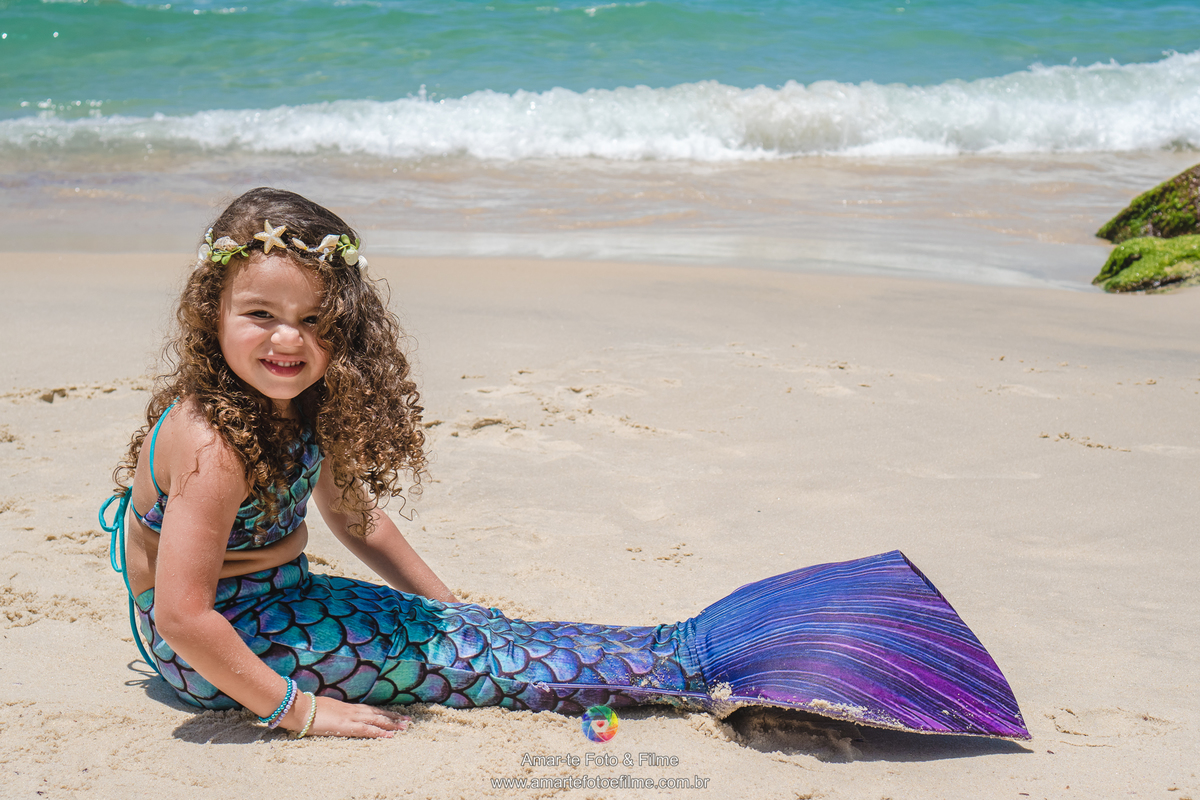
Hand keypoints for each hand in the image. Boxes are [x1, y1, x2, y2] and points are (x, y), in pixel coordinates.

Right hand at [290, 694, 410, 738]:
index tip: (396, 715)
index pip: (371, 709)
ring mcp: (351, 717)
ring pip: (377, 720)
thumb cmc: (310, 709)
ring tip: (404, 727)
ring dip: (391, 724)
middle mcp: (353, 710)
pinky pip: (367, 730)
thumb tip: (338, 714)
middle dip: (393, 717)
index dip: (384, 713)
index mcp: (348, 707)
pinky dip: (380, 732)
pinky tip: (389, 736)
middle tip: (407, 720)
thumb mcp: (327, 708)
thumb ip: (336, 712)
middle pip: (378, 713)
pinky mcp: (347, 726)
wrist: (301, 709)